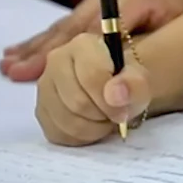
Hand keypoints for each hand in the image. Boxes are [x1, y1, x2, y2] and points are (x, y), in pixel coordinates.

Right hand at [1, 0, 182, 81]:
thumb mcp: (170, 18)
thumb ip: (140, 40)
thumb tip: (114, 65)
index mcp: (116, 2)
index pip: (83, 33)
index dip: (61, 53)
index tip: (37, 69)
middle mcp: (99, 4)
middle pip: (64, 33)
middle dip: (38, 54)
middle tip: (11, 71)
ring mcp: (93, 8)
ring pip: (59, 32)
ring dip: (34, 49)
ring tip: (8, 65)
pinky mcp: (92, 15)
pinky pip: (63, 31)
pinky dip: (43, 44)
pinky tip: (21, 52)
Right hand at [35, 33, 152, 145]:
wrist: (116, 89)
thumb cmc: (127, 80)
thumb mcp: (141, 79)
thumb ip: (134, 84)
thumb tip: (115, 95)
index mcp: (82, 45)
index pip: (92, 77)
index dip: (112, 100)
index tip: (125, 109)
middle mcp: (56, 61)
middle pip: (78, 103)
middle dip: (103, 115)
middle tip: (116, 113)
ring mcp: (44, 87)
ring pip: (67, 122)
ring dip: (94, 128)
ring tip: (105, 118)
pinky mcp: (42, 112)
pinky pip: (58, 134)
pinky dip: (81, 137)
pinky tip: (91, 126)